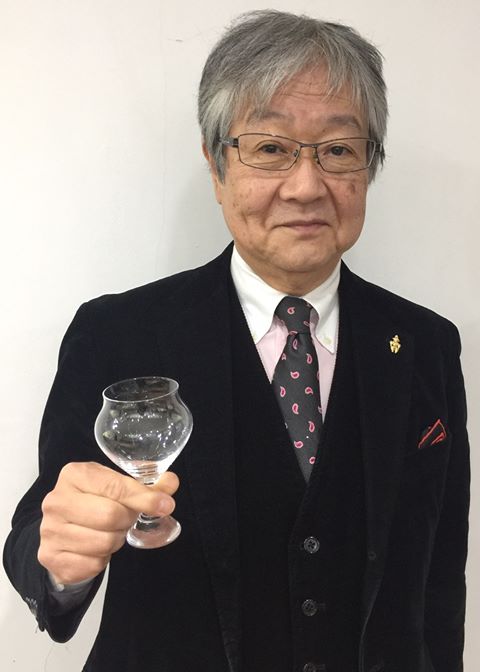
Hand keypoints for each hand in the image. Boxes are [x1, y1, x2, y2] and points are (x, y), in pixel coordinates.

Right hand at [38, 462, 178, 584]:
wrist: (62, 529)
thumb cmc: (94, 502)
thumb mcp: (117, 486)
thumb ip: (147, 486)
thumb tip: (171, 482)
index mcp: (74, 474)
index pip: (115, 486)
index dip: (144, 497)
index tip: (165, 505)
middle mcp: (57, 500)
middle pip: (110, 515)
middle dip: (127, 520)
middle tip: (127, 519)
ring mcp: (50, 530)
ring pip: (104, 542)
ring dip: (116, 540)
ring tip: (110, 532)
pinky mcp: (51, 557)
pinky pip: (93, 564)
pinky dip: (102, 559)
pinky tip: (96, 548)